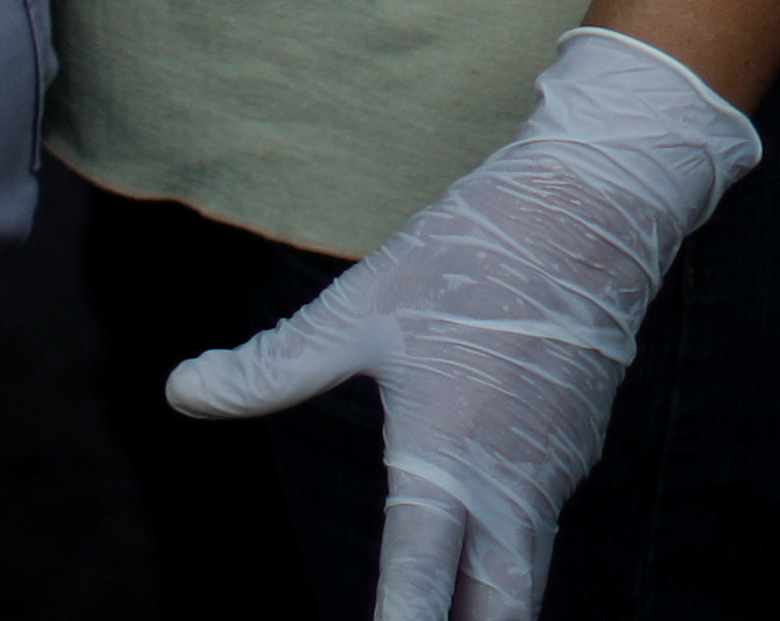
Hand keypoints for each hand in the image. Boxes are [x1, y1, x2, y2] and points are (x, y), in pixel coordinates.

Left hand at [164, 26, 765, 620]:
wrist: (598, 200)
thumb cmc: (473, 250)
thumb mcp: (361, 305)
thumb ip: (273, 366)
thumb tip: (181, 390)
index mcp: (448, 458)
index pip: (419, 587)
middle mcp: (510, 484)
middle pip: (500, 616)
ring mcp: (556, 472)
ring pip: (525, 579)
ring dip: (484, 609)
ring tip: (440, 613)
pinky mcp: (576, 448)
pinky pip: (539, 524)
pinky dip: (508, 555)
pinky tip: (479, 545)